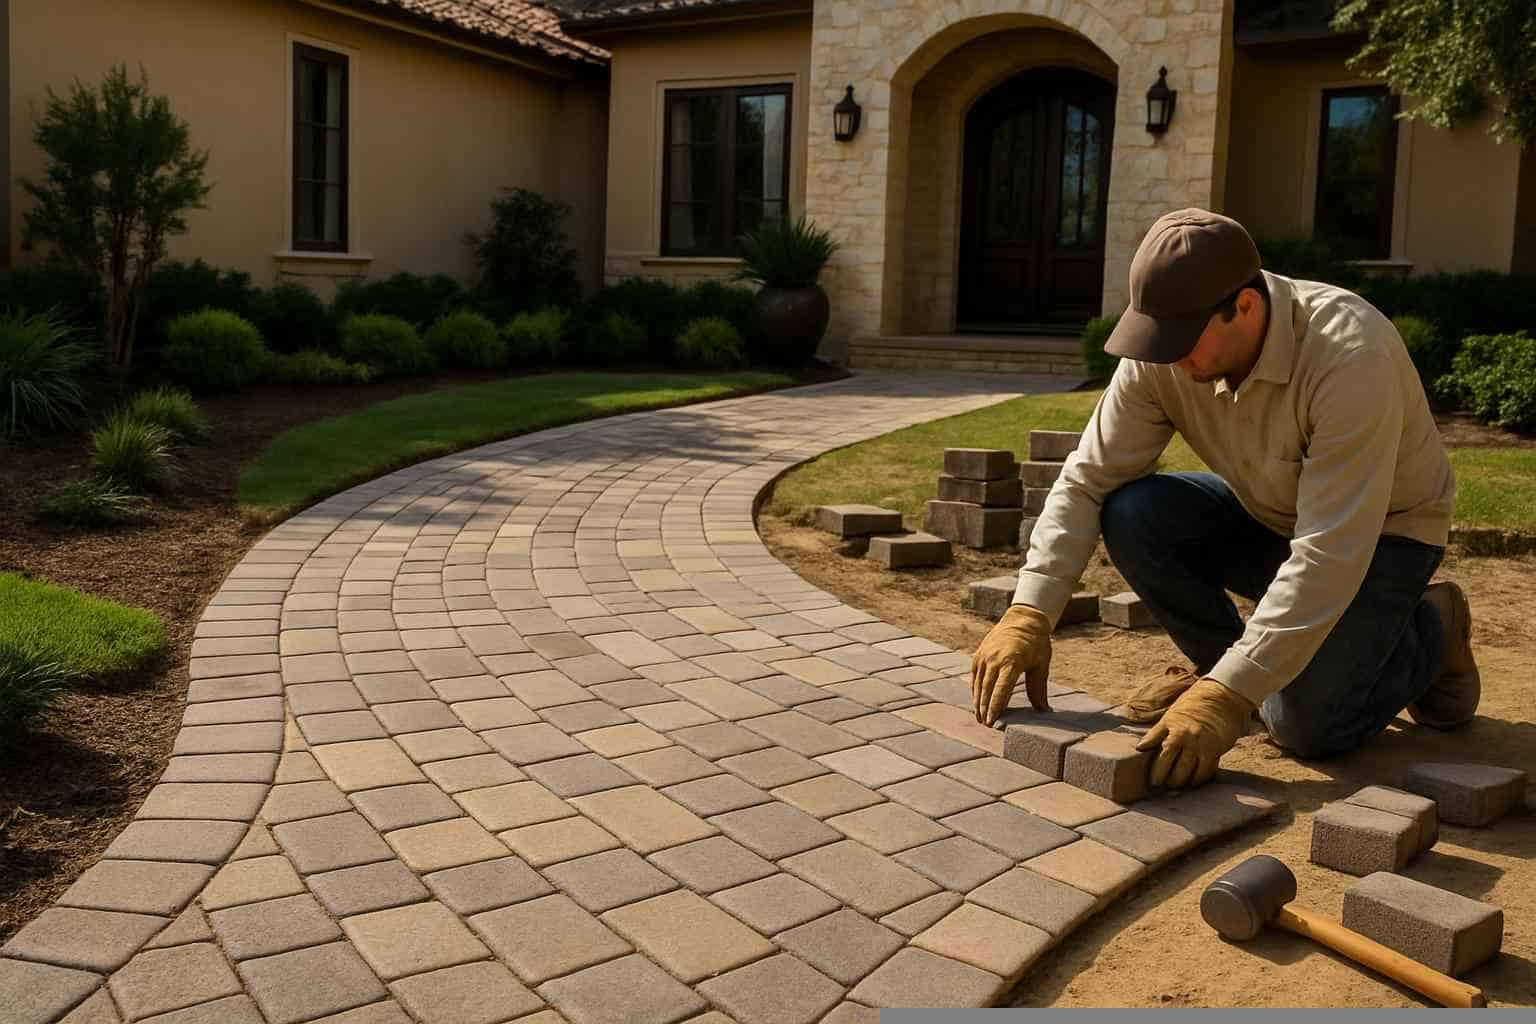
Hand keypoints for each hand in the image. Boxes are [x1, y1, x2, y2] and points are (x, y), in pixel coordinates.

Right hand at [971, 604, 1051, 725]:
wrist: (1023, 619)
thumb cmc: (1036, 644)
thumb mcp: (1041, 665)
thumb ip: (1038, 689)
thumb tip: (1044, 711)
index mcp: (1011, 661)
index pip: (1001, 690)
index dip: (996, 707)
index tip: (993, 722)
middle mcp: (994, 659)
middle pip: (986, 689)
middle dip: (985, 709)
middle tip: (986, 725)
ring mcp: (984, 656)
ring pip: (978, 684)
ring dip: (977, 702)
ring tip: (979, 718)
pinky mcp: (979, 654)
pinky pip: (975, 676)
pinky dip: (975, 689)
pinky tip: (977, 701)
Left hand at [1135, 678, 1254, 787]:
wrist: (1219, 700)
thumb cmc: (1189, 709)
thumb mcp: (1169, 718)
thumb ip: (1155, 734)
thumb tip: (1139, 748)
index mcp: (1173, 730)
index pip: (1161, 755)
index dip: (1155, 772)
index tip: (1151, 783)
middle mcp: (1187, 738)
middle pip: (1175, 768)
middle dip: (1167, 781)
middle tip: (1162, 789)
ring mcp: (1202, 745)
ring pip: (1190, 772)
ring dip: (1182, 783)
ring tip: (1175, 788)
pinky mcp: (1215, 750)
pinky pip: (1206, 771)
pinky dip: (1199, 779)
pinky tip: (1193, 782)